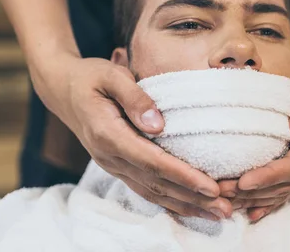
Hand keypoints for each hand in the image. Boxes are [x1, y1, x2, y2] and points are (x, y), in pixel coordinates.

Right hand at [34, 55, 232, 220]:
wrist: (63, 89)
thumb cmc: (90, 77)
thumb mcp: (111, 76)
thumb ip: (135, 97)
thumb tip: (159, 125)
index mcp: (108, 134)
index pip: (151, 161)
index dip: (183, 176)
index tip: (211, 186)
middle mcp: (110, 156)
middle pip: (155, 184)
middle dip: (193, 198)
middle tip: (226, 209)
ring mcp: (112, 164)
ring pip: (152, 192)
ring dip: (185, 205)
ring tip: (217, 214)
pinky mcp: (117, 165)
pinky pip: (145, 189)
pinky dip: (170, 201)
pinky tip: (191, 207)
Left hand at [219, 71, 289, 221]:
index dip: (268, 176)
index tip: (243, 181)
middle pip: (283, 184)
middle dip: (253, 192)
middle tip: (222, 192)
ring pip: (282, 191)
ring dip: (254, 199)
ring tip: (226, 200)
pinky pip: (285, 191)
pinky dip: (267, 204)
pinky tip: (250, 213)